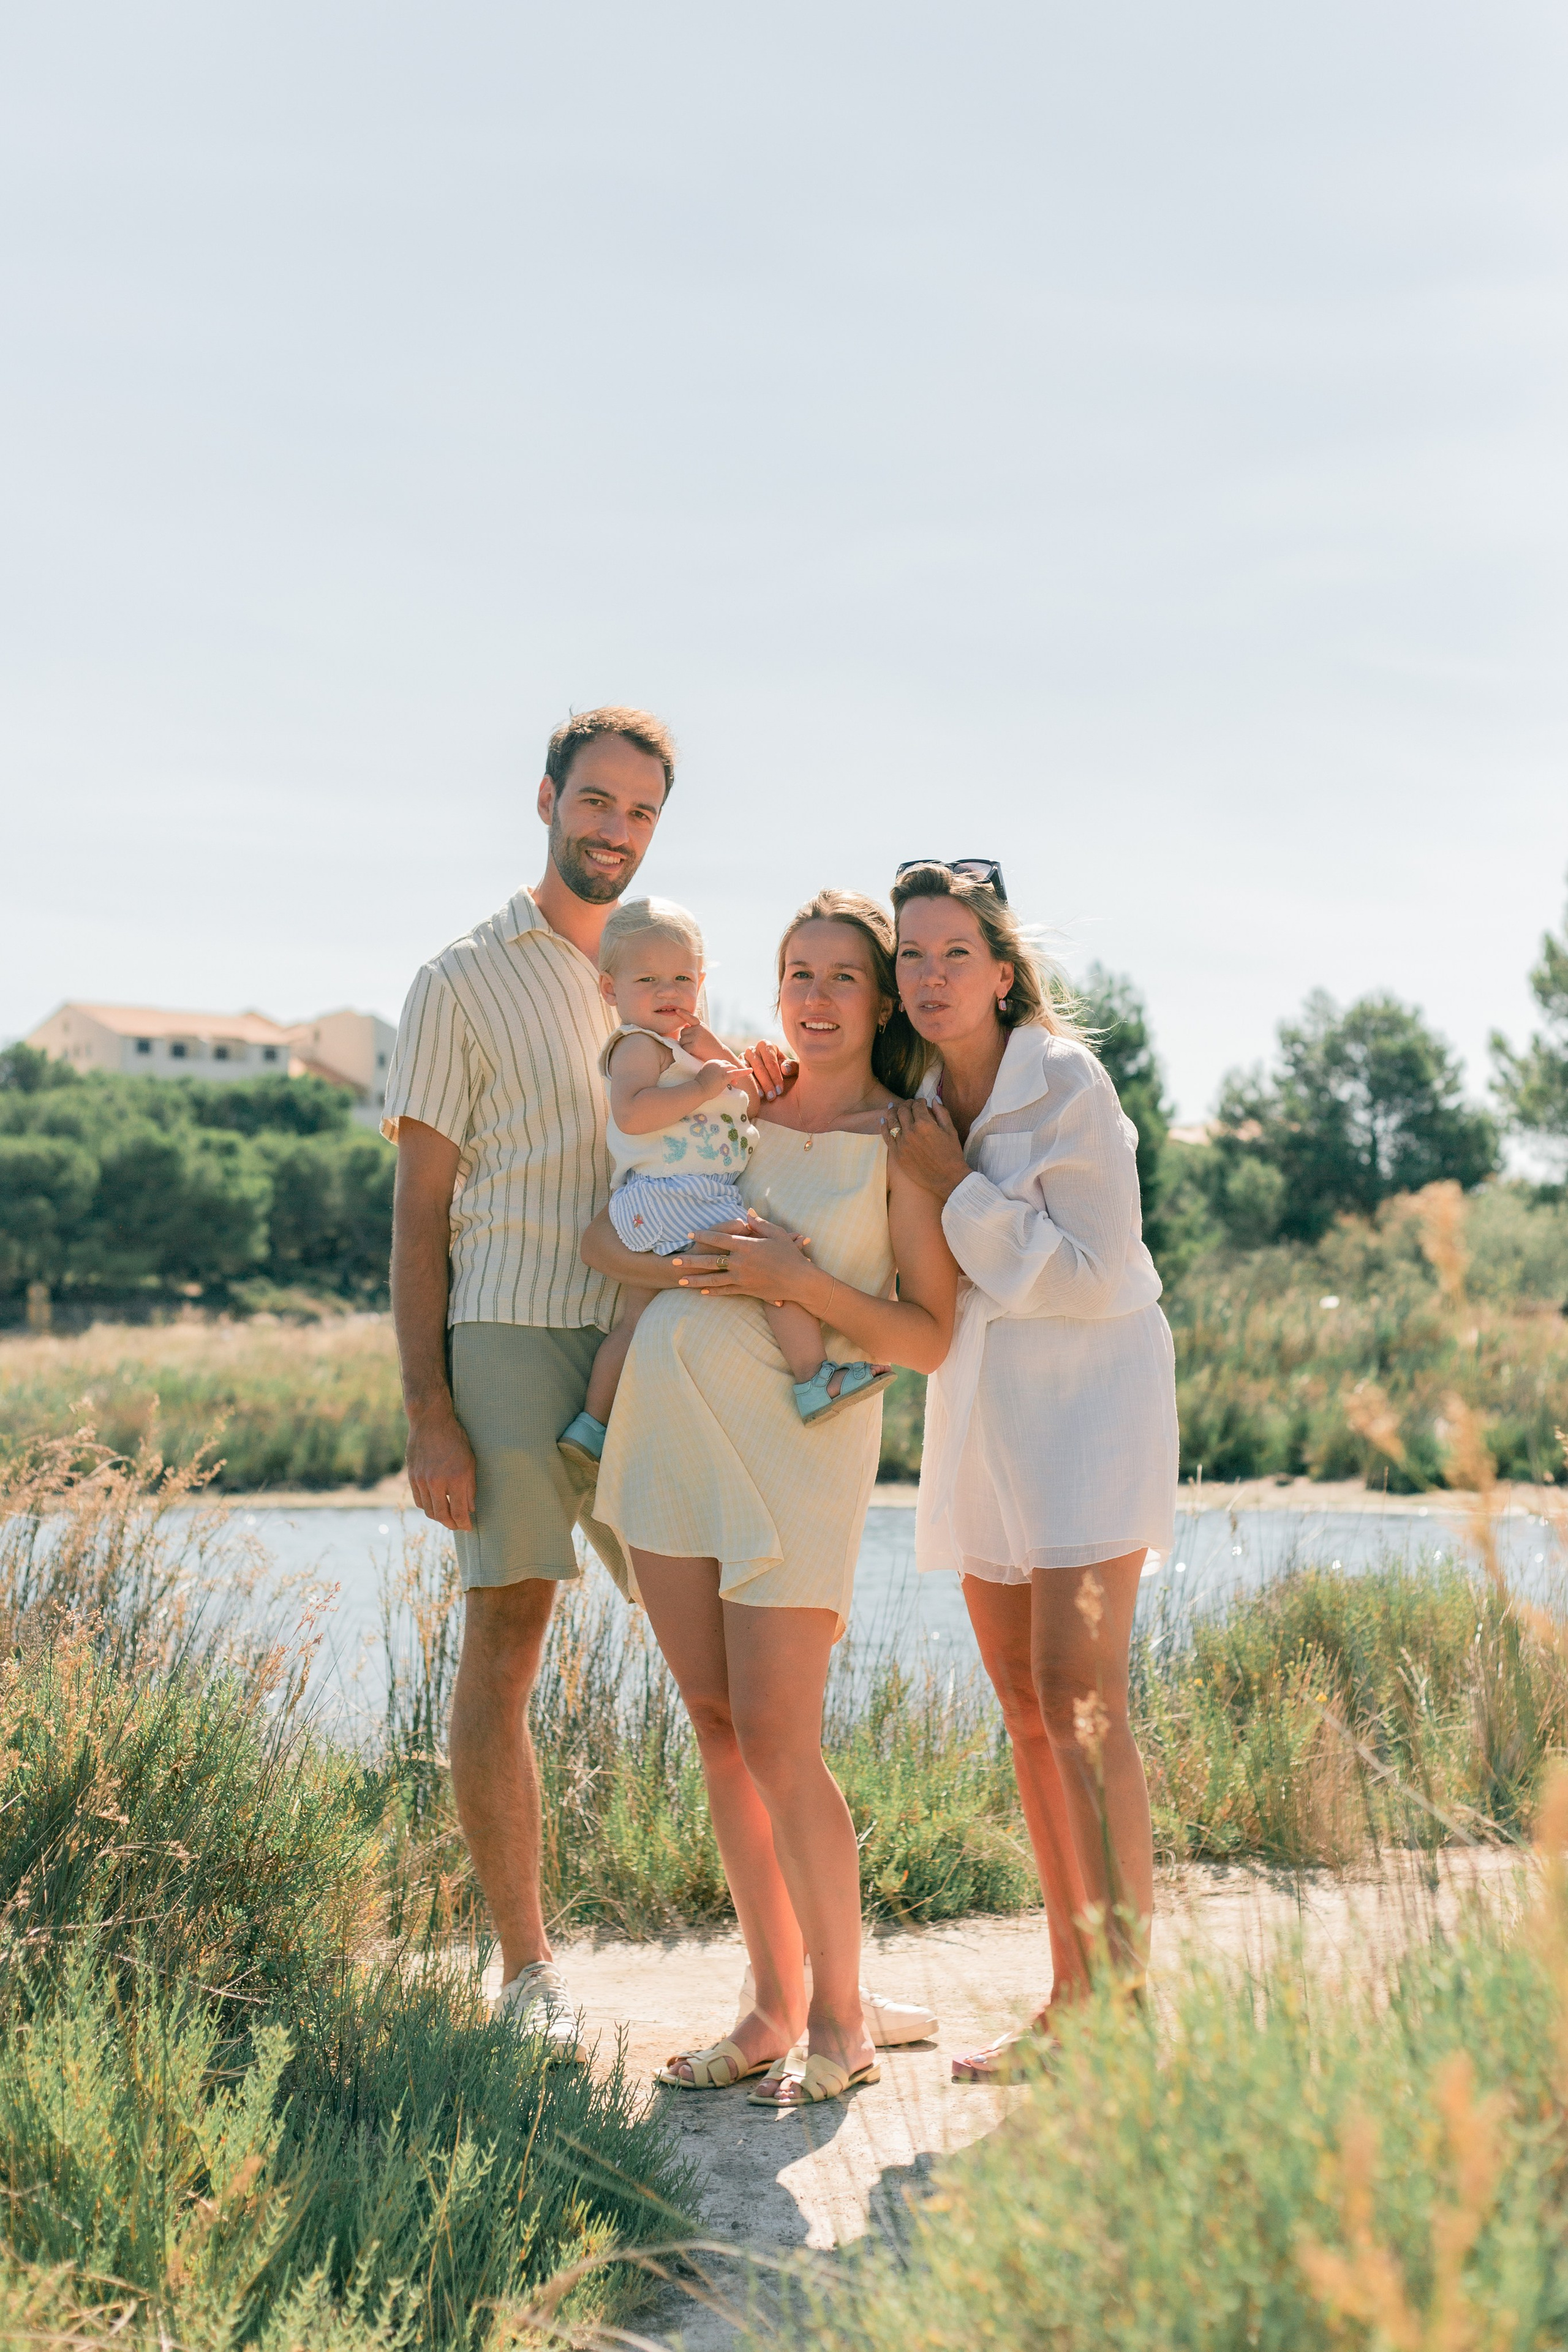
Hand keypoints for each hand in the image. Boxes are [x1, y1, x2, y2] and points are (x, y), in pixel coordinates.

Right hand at [406, 1400, 476, 1532]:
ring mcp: (422, 1480)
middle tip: (458, 1526)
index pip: (459, 1512)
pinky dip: (427, 1507)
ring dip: (439, 1517)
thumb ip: (470, 1488)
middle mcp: (437, 1482)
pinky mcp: (412, 1477)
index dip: (464, 1524)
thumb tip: (470, 1509)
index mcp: (456, 1478)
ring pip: (429, 1510)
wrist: (431, 1422)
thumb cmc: (455, 1440)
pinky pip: (419, 1500)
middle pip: (442, 1515)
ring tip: (447, 1517)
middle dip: (451, 1524)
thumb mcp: (470, 1461)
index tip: (468, 1527)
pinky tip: (435, 1506)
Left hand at [673, 1211, 817, 1305]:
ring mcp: (742, 1278)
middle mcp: (740, 1263)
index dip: (703, 1235)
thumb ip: (760, 1224)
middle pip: (710, 1261)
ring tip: (680, 1281)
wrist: (800, 1281)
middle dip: (690, 1261)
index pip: (719, 1239)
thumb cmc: (791, 1255)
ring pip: (713, 1279)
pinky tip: (701, 1291)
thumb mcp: (777, 1234)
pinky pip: (725, 1291)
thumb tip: (747, 1213)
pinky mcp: (746, 1290)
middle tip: (673, 1261)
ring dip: (695, 1280)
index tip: (690, 1234)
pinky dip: (713, 1291)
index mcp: (746, 1246)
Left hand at [679, 1018, 740, 1069]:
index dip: (683, 1014)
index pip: (690, 1018)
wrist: (719, 1054)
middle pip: (682, 1032)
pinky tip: (695, 1052)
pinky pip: (684, 1048)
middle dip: (685, 1038)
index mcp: (701, 1025)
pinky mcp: (694, 1045)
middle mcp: (698, 1029)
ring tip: (696, 1048)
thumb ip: (695, 1029)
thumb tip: (684, 1026)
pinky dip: (687, 1052)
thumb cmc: (711, 1045)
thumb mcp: (705, 1033)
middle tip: (695, 1044)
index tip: (677, 1010)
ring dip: (685, 1046)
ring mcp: (696, 1037)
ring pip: (681, 1041)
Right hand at [743, 1039, 798, 1101]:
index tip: (780, 1090)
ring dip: (756, 1085)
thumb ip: (792, 1067)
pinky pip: (740, 1076)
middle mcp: (752, 1050)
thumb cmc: (783, 1068)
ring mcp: (742, 1058)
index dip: (776, 1077)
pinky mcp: (736, 1067)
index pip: (770, 1062)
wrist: (771, 1071)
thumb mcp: (791, 1067)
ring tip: (763, 1096)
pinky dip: (747, 1085)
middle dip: (767, 1083)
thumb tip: (785, 1069)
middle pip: (759, 1068)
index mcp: (766, 1045)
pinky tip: (753, 1094)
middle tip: (772, 1097)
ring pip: (748, 1072)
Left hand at [881, 1097, 969, 1202]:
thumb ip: (942, 1112)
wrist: (947, 1178)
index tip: (921, 1102)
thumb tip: (934, 1099)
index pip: (917, 1105)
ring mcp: (901, 1143)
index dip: (919, 1101)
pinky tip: (883, 1121)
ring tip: (892, 1107)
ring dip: (892, 1112)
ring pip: (892, 1121)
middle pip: (903, 1111)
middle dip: (906, 1104)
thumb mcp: (950, 1131)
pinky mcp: (897, 1154)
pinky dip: (884, 1126)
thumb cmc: (952, 1154)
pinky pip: (887, 1136)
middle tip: (909, 1104)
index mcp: (925, 1124)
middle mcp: (910, 1132)